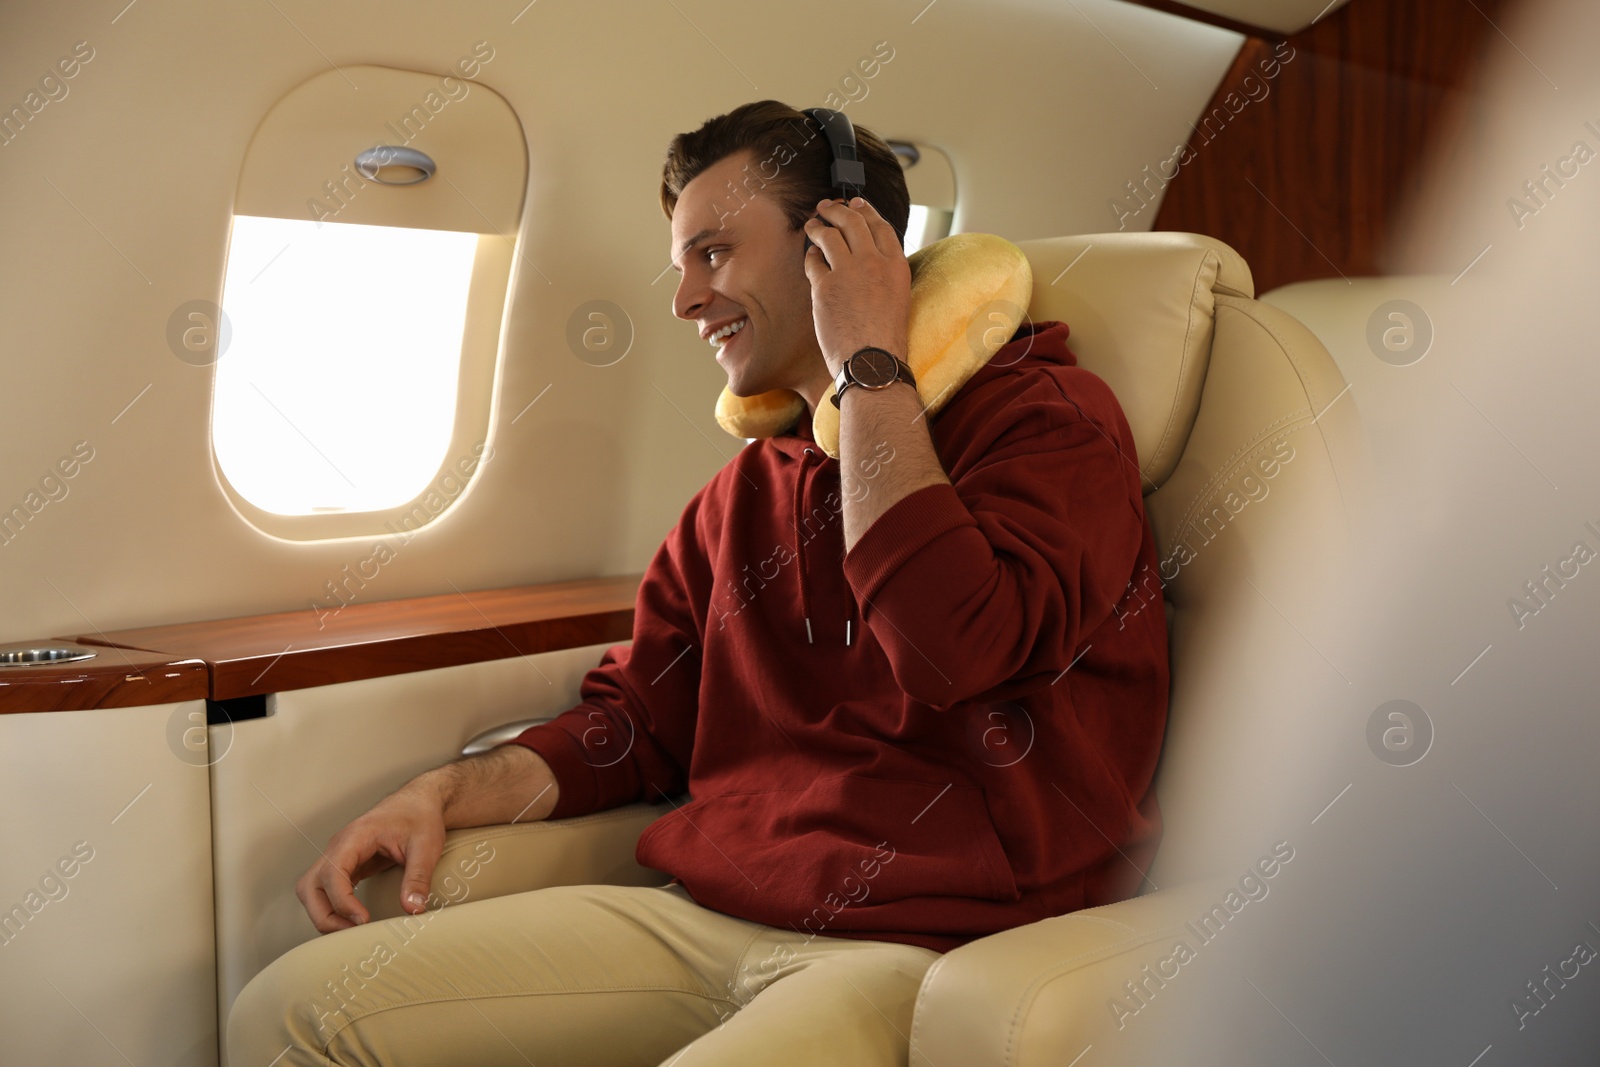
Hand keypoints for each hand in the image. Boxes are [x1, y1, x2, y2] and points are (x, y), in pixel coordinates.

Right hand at [294, 779, 446, 933]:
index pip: (331, 873)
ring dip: (324, 914)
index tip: (363, 920)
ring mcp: (338, 856)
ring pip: (311, 891)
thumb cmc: (420, 817)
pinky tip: (353, 920)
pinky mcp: (345, 866)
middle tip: (352, 933)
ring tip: (351, 930)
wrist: (418, 802)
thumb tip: (413, 908)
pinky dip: (333, 908)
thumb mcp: (426, 846)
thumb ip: (418, 877)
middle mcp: (338, 847)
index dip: (343, 902)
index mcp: (355, 837)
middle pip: (309, 886)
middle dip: (324, 915)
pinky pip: (326, 891)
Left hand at [802, 196, 910, 376]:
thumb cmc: (885, 339)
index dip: (865, 210)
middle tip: (826, 206)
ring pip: (829, 234)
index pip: (880, 225)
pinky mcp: (825, 286)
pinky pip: (813, 259)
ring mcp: (848, 272)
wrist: (872, 362)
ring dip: (818, 226)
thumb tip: (866, 256)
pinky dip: (811, 256)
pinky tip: (811, 257)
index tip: (856, 203)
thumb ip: (884, 272)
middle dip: (837, 208)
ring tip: (812, 225)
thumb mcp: (897, 297)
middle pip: (852, 221)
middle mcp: (873, 262)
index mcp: (896, 265)